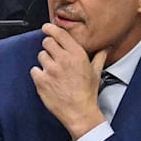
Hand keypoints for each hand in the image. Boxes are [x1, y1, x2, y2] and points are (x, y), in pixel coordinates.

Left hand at [30, 23, 107, 139]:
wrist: (79, 112)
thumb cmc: (87, 93)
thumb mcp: (96, 72)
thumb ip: (100, 56)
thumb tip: (106, 48)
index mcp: (76, 54)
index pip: (59, 34)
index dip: (51, 29)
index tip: (47, 27)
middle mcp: (63, 59)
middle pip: (47, 42)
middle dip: (49, 47)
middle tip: (53, 56)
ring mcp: (50, 70)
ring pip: (40, 56)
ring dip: (45, 62)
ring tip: (53, 72)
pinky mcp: (41, 81)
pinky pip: (34, 70)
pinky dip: (38, 74)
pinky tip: (47, 80)